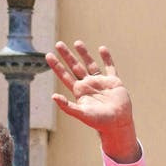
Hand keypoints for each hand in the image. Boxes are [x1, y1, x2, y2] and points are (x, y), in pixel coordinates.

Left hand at [46, 41, 139, 162]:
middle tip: (58, 44)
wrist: (117, 123)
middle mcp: (87, 84)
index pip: (64, 75)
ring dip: (84, 53)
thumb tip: (52, 96)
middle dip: (67, 55)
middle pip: (75, 66)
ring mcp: (100, 82)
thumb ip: (67, 106)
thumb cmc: (98, 121)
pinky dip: (106, 58)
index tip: (48, 55)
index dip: (56, 65)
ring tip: (77, 42)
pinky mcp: (113, 81)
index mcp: (78, 91)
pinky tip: (102, 49)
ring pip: (90, 64)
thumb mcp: (80, 113)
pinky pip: (110, 67)